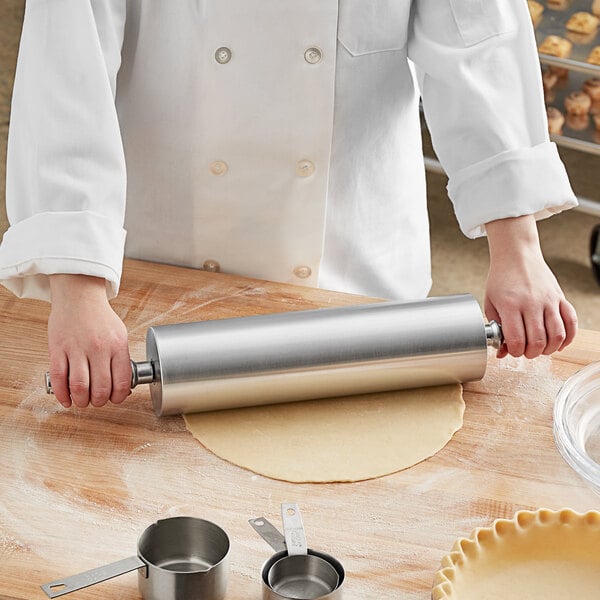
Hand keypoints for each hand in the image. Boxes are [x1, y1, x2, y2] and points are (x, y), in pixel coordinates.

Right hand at [48, 274, 130, 407]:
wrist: (79, 296)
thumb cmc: (100, 317)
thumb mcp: (120, 335)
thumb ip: (121, 359)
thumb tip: (122, 386)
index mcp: (117, 345)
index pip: (121, 381)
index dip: (119, 397)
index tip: (116, 399)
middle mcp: (99, 348)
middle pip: (100, 387)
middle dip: (99, 402)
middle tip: (97, 402)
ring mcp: (77, 349)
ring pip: (79, 386)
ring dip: (81, 401)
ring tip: (82, 401)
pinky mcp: (58, 348)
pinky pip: (59, 378)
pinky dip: (62, 394)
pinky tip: (66, 399)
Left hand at [484, 215, 576, 358]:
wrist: (516, 255)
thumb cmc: (501, 279)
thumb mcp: (490, 302)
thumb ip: (495, 327)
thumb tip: (502, 352)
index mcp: (510, 305)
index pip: (516, 339)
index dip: (515, 351)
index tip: (512, 350)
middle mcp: (531, 303)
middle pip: (538, 340)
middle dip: (531, 353)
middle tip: (526, 351)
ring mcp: (548, 300)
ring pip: (557, 335)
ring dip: (549, 348)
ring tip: (541, 348)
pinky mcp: (560, 297)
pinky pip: (571, 322)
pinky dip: (568, 337)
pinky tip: (559, 342)